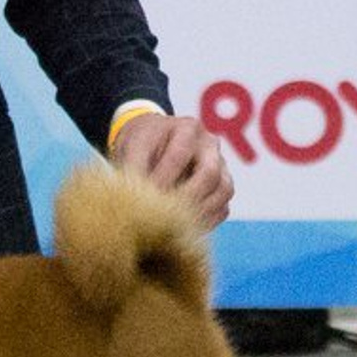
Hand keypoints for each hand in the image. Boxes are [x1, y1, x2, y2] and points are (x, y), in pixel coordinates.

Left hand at [110, 110, 234, 231]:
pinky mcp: (222, 187)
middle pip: (209, 174)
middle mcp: (210, 145)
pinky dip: (207, 221)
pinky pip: (223, 208)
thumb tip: (134, 197)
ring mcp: (221, 165)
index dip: (162, 179)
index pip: (179, 155)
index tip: (144, 198)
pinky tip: (185, 228)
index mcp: (188, 128)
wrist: (154, 143)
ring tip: (176, 225)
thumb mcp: (132, 146)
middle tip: (163, 215)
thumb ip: (133, 166)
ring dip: (199, 211)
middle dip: (185, 198)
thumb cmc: (142, 143)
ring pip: (224, 191)